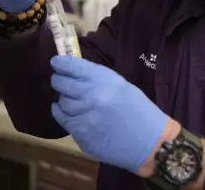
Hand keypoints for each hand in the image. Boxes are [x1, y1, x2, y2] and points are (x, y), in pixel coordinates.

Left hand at [50, 56, 167, 172]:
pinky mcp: (80, 134)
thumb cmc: (139, 109)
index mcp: (104, 80)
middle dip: (58, 79)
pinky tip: (63, 111)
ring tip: (66, 96)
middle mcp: (91, 96)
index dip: (62, 63)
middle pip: (63, 84)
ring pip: (61, 103)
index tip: (56, 62)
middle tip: (57, 78)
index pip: (74, 67)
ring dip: (62, 98)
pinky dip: (61, 113)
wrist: (148, 141)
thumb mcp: (121, 85)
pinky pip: (63, 120)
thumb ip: (99, 79)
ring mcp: (84, 116)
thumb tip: (79, 73)